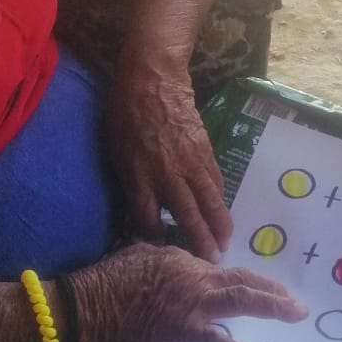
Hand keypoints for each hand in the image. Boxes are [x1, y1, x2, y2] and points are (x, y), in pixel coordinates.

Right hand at [69, 243, 307, 341]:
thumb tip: (181, 263)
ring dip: (273, 307)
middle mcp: (198, 279)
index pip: (225, 270)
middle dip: (273, 290)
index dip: (247, 280)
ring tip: (296, 314)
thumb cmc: (110, 278)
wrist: (91, 305)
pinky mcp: (186, 332)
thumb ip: (169, 258)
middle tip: (295, 301)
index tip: (261, 289)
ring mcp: (195, 305)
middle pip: (244, 281)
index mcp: (187, 260)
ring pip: (243, 302)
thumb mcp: (143, 254)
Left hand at [107, 51, 231, 261]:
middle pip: (187, 215)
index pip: (149, 218)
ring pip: (209, 201)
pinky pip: (215, 182)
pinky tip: (222, 213)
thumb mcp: (116, 150)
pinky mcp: (205, 151)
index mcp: (139, 175)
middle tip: (211, 262)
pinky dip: (220, 200)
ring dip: (219, 225)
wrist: (153, 80)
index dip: (156, 237)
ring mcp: (190, 162)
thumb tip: (143, 206)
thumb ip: (130, 181)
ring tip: (225, 244)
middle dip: (200, 241)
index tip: (162, 246)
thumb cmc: (125, 114)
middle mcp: (167, 173)